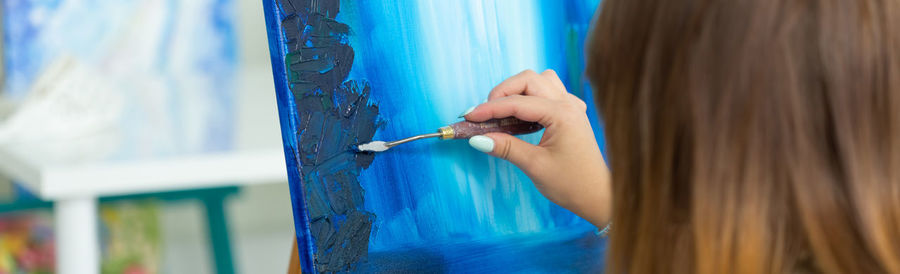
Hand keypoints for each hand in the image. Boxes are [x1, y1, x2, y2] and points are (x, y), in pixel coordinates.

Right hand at [463, 69, 610, 226]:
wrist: (598, 196)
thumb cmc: (572, 184)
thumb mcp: (535, 166)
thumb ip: (505, 148)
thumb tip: (478, 139)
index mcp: (562, 114)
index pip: (517, 102)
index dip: (490, 108)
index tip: (469, 117)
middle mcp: (568, 104)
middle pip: (528, 80)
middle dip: (502, 93)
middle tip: (484, 114)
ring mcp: (572, 107)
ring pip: (540, 81)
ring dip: (518, 91)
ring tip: (503, 113)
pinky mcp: (571, 114)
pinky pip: (549, 92)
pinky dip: (532, 98)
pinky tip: (524, 118)